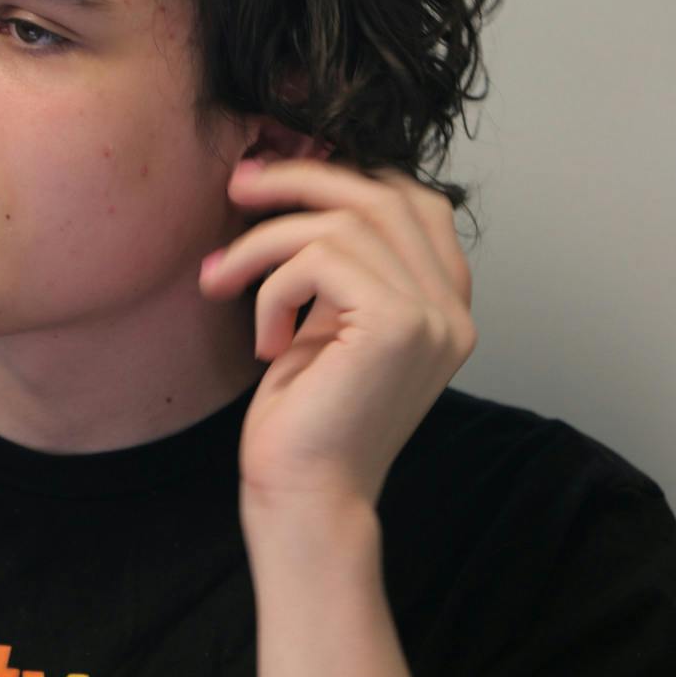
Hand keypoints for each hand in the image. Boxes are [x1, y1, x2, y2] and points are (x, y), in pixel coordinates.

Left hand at [198, 158, 476, 511]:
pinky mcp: (396, 326)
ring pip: (341, 223)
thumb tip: (295, 188)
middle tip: (238, 186)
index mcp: (445, 306)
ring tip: (222, 281)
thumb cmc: (305, 421)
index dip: (344, 177)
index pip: (414, 202)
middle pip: (383, 195)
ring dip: (264, 244)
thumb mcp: (325, 324)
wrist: (306, 498)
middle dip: (301, 179)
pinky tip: (264, 341)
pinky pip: (319, 259)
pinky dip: (273, 287)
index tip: (275, 182)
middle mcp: (452, 309)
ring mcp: (433, 317)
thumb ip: (336, 266)